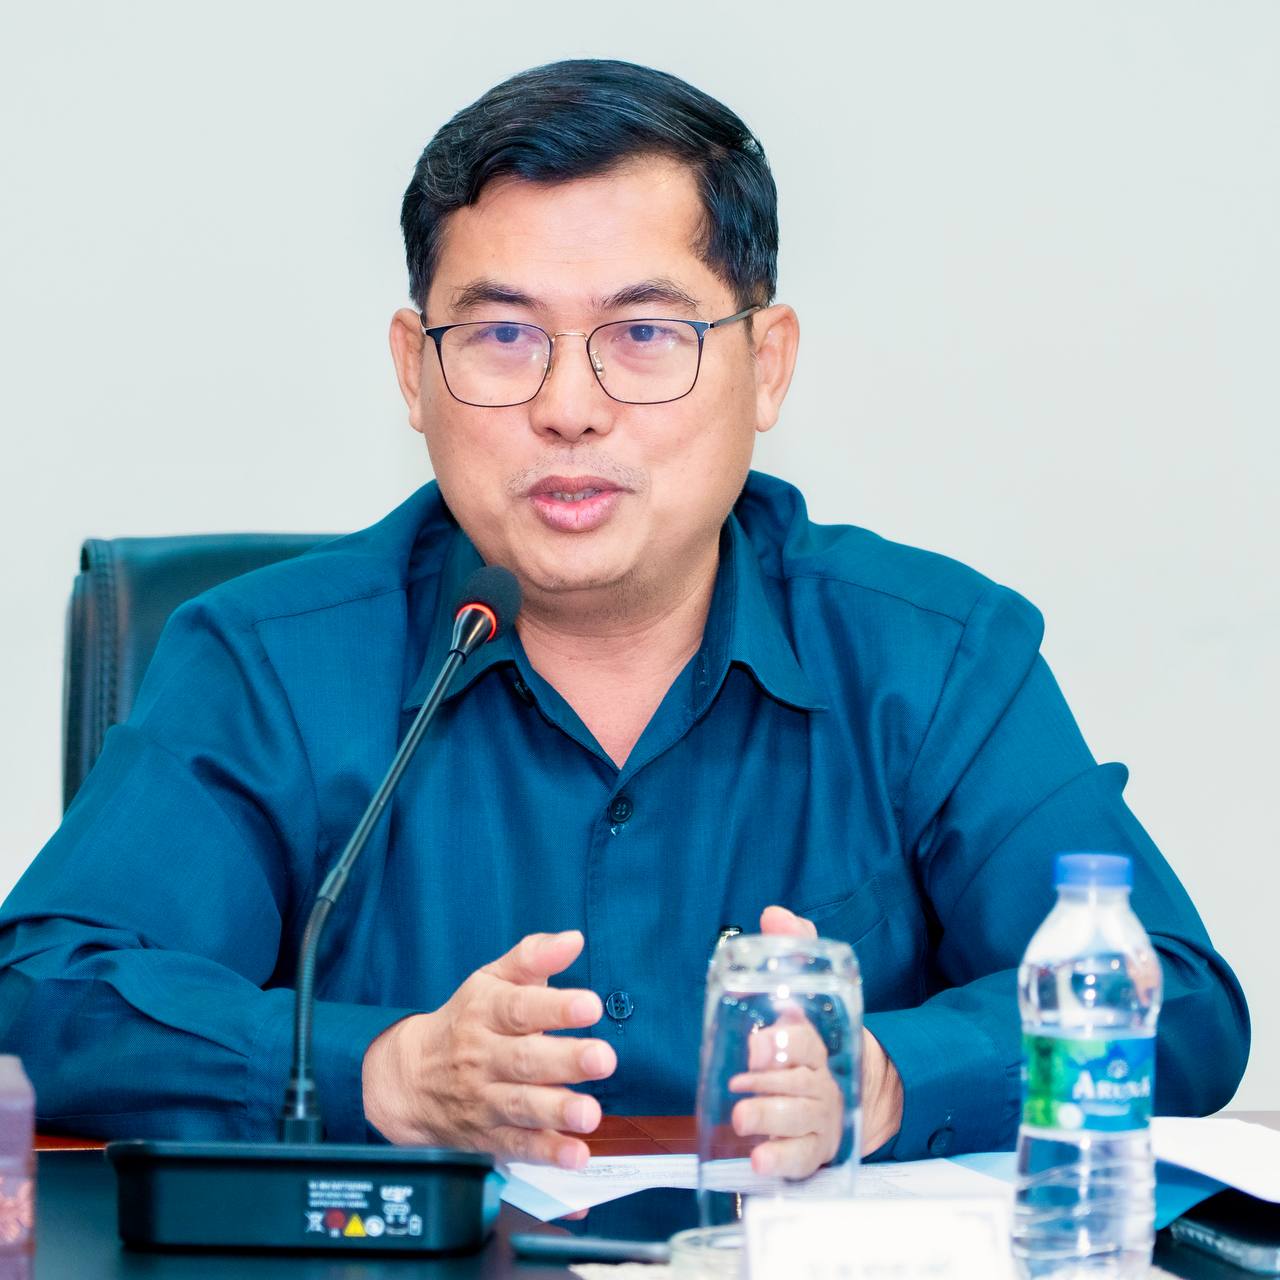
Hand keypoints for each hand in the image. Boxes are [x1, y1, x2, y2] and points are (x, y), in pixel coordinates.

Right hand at [361, 929, 615, 1167]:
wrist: (408, 1079)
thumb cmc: (467, 1019)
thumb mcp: (491, 980)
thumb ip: (533, 958)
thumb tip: (573, 939)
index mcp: (485, 1012)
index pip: (520, 1008)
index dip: (556, 1008)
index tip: (591, 1006)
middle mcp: (483, 1057)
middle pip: (525, 1059)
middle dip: (565, 1060)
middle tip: (603, 1059)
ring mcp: (484, 1100)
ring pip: (521, 1106)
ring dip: (558, 1111)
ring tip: (590, 1113)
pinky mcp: (488, 1136)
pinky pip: (518, 1147)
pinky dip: (547, 1154)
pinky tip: (576, 1155)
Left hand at [751, 906, 903, 1163]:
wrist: (860, 1093)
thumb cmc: (814, 1042)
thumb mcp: (809, 996)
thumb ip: (795, 951)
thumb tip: (775, 915)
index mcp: (816, 1046)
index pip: (805, 1042)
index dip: (784, 1043)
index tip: (756, 1045)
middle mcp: (820, 1083)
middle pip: (800, 1084)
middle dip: (771, 1086)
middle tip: (742, 1085)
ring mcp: (818, 1119)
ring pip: (798, 1121)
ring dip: (770, 1118)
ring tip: (742, 1117)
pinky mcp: (814, 1150)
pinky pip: (802, 1159)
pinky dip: (782, 1160)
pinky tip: (760, 1161)